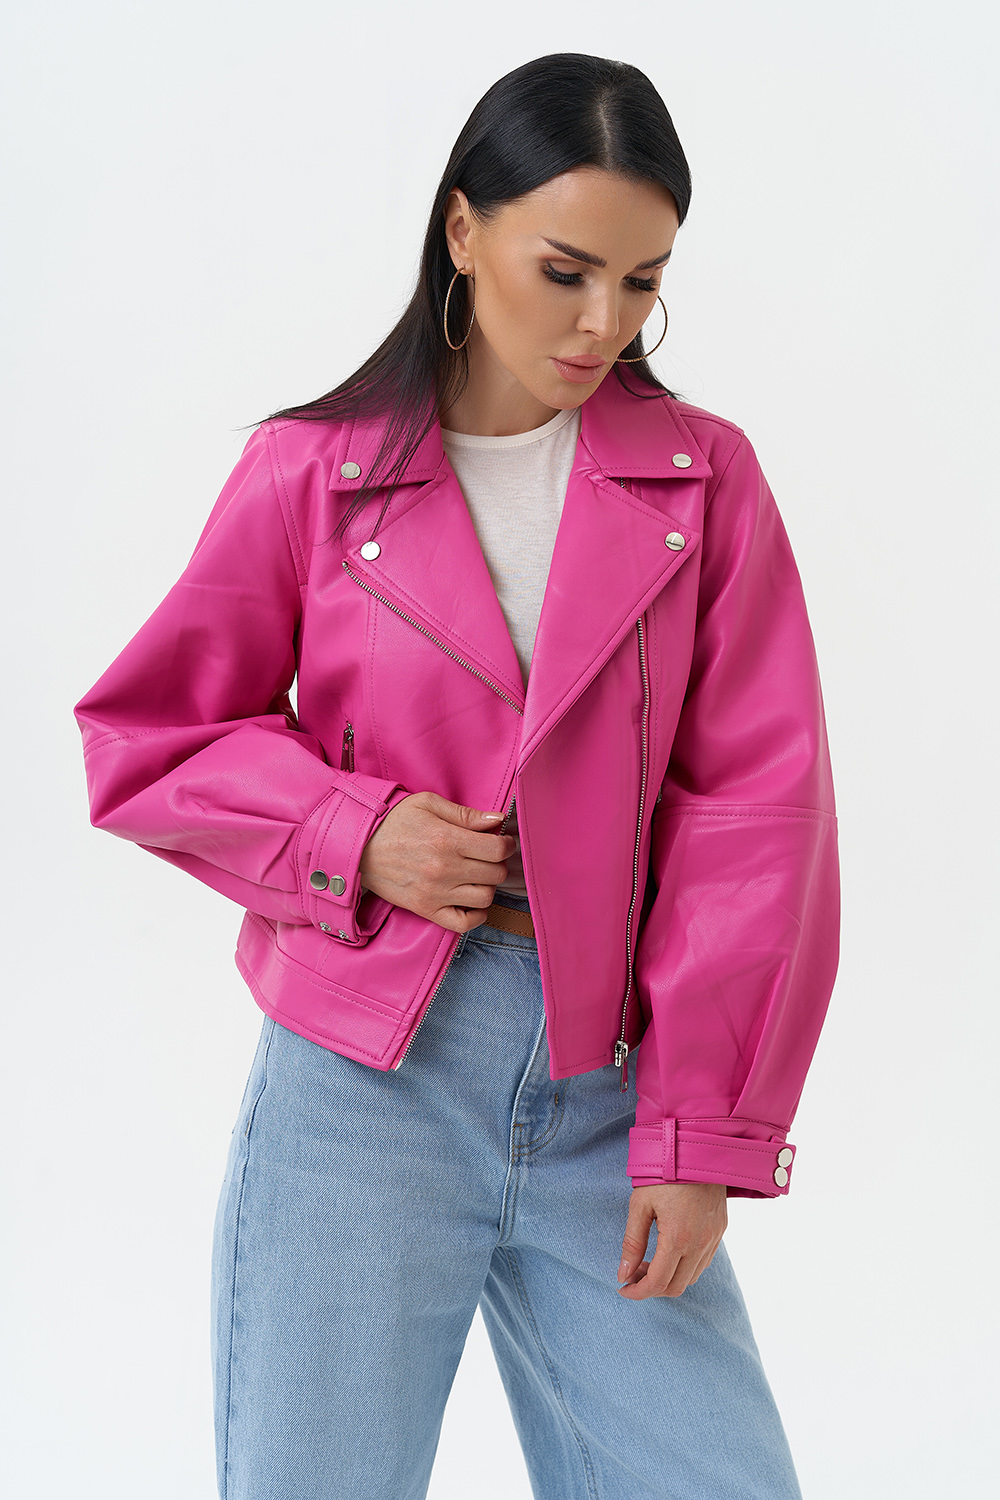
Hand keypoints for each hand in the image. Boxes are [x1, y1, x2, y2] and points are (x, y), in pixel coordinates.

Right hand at [359, 791, 515, 932]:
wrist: (358, 846)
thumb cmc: (393, 821)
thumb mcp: (428, 804)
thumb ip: (465, 813)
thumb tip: (497, 820)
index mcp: (447, 840)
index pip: (497, 850)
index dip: (506, 844)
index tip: (501, 841)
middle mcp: (444, 869)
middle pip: (495, 874)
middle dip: (497, 863)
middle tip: (487, 856)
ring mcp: (435, 893)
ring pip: (485, 898)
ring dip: (487, 886)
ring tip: (477, 875)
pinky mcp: (426, 910)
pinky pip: (464, 923)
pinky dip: (476, 915)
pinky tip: (472, 901)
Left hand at [617, 1182, 726, 1298]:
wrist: (697, 1148)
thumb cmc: (664, 1173)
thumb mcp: (640, 1204)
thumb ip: (632, 1242)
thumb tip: (624, 1274)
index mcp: (678, 1238)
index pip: (658, 1283)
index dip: (638, 1292)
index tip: (623, 1288)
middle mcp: (700, 1243)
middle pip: (676, 1287)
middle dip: (651, 1287)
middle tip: (633, 1274)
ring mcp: (713, 1238)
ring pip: (691, 1277)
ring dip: (669, 1278)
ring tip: (649, 1263)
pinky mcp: (720, 1230)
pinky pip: (703, 1262)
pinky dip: (684, 1267)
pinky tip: (669, 1252)